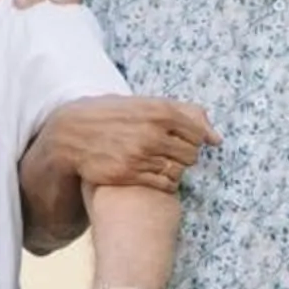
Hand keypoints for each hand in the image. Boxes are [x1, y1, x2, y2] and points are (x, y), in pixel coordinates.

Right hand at [34, 96, 217, 192]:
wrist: (72, 134)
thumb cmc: (113, 116)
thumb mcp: (144, 104)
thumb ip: (183, 113)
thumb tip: (216, 136)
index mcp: (159, 111)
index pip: (197, 133)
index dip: (196, 140)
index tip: (187, 142)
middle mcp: (152, 133)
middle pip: (191, 154)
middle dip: (186, 156)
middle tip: (172, 153)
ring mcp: (141, 155)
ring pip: (179, 171)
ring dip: (176, 170)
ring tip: (162, 164)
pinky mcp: (130, 174)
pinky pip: (165, 184)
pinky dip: (166, 182)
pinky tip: (156, 176)